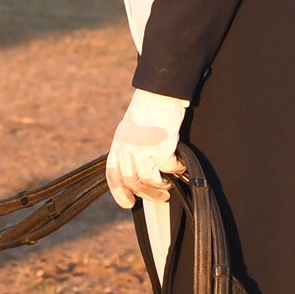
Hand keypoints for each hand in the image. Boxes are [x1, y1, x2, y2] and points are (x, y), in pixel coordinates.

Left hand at [107, 87, 190, 206]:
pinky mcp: (161, 145)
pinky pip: (169, 167)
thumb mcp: (130, 128)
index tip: (129, 203)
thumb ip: (130, 148)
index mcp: (118, 143)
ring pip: (150, 179)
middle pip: (133, 182)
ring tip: (169, 186)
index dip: (119, 193)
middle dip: (147, 194)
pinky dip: (176, 170)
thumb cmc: (149, 108)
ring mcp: (143, 147)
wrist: (160, 90)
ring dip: (161, 186)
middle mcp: (127, 147)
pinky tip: (181, 167)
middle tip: (160, 197)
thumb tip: (138, 172)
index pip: (113, 175)